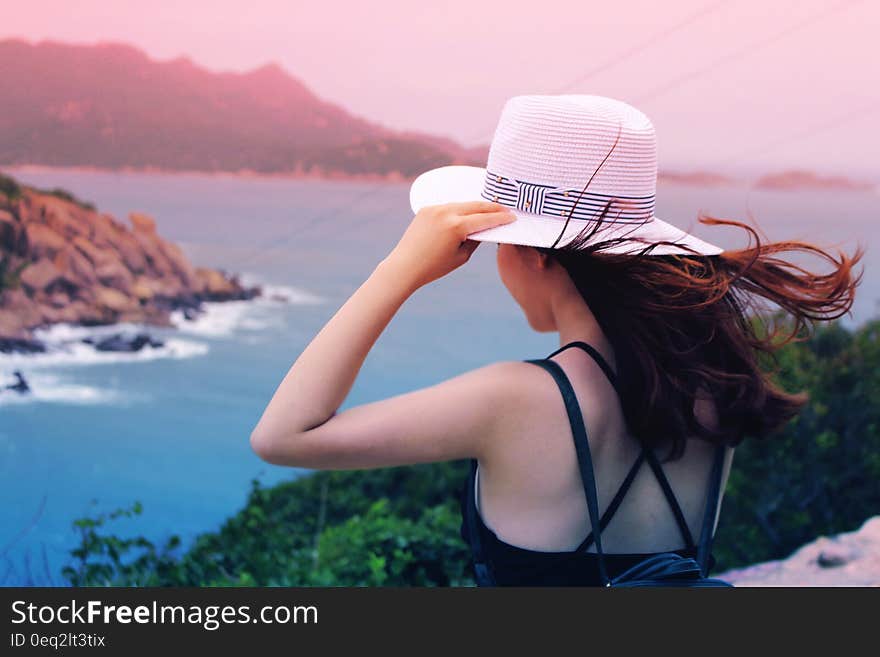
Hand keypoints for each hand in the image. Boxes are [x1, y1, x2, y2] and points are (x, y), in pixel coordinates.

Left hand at [380, 201, 515, 290]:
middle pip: (476, 205)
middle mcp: (446, 213)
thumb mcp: (461, 257)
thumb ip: (475, 240)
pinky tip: (469, 212)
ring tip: (490, 210)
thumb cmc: (434, 267)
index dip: (501, 218)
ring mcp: (435, 208)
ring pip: (463, 204)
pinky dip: (461, 209)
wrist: (405, 266)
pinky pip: (449, 206)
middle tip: (506, 210)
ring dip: (477, 207)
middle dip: (493, 207)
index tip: (512, 217)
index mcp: (456, 226)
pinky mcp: (427, 209)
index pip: (485, 219)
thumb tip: (485, 228)